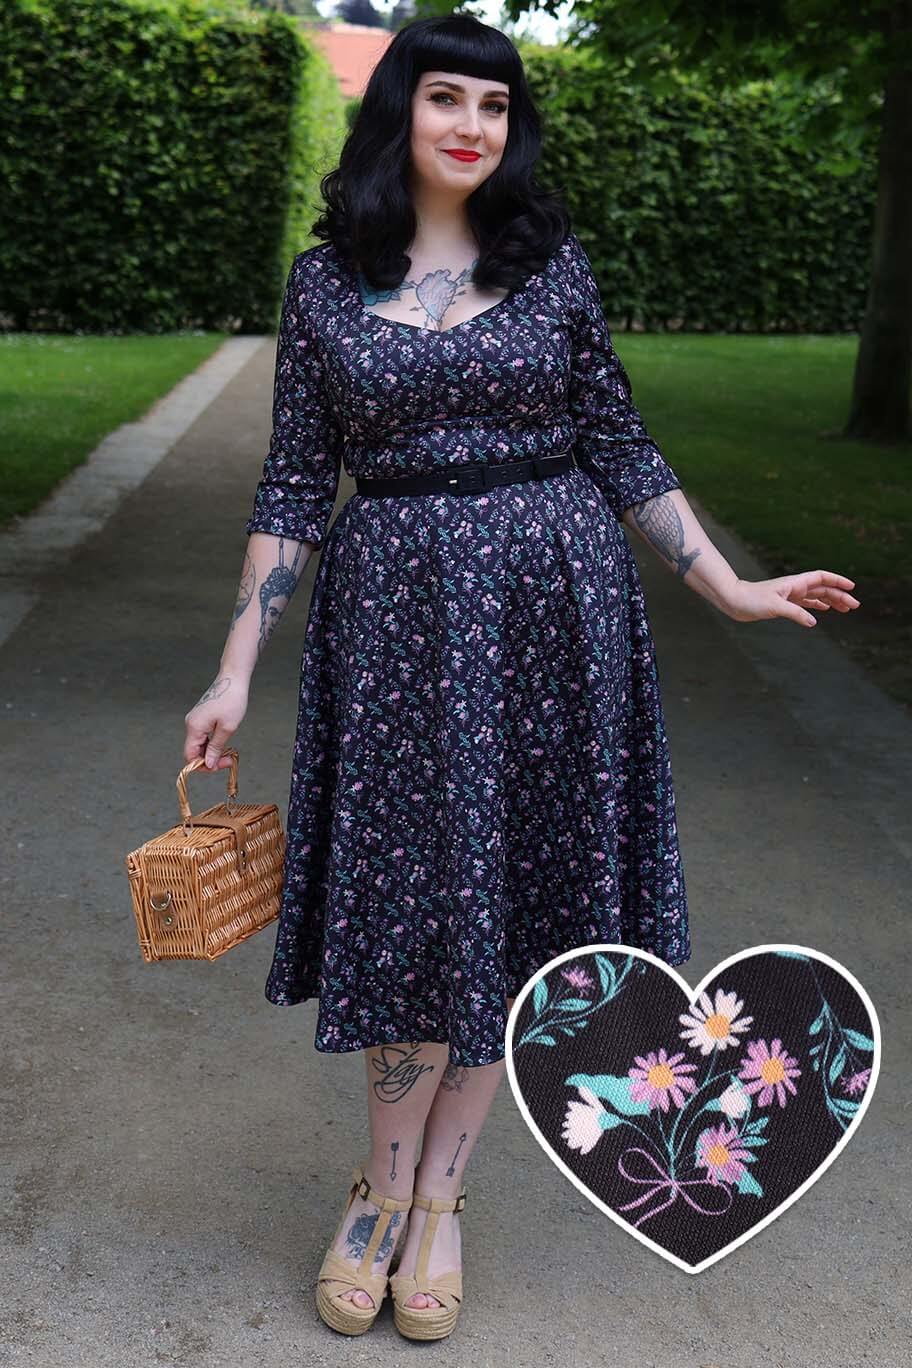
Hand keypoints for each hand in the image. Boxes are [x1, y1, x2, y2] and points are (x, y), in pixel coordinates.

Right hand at [183, 670, 249, 770]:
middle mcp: (191, 724)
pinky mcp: (200, 718)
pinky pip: (202, 736)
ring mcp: (195, 720)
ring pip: (199, 745)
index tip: (221, 765)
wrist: (233, 679)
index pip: (190, 756)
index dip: (203, 765)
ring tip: (228, 752)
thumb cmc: (232, 700)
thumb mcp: (227, 728)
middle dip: (210, 759)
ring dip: (212, 752)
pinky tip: (223, 742)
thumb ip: (216, 748)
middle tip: (228, 760)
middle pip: (194, 751)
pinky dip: (212, 743)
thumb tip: (208, 764)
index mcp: (194, 727)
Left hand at [723, 571, 859, 626]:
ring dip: (831, 601)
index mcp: (795, 583)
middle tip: (854, 606)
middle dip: (839, 595)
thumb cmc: (750, 599)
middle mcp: (794, 587)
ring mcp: (789, 595)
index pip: (822, 578)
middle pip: (823, 589)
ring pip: (816, 596)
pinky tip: (823, 611)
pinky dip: (816, 606)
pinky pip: (805, 603)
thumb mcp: (774, 607)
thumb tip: (814, 621)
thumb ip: (795, 613)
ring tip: (845, 609)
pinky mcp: (783, 604)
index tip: (852, 587)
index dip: (837, 581)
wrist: (733, 600)